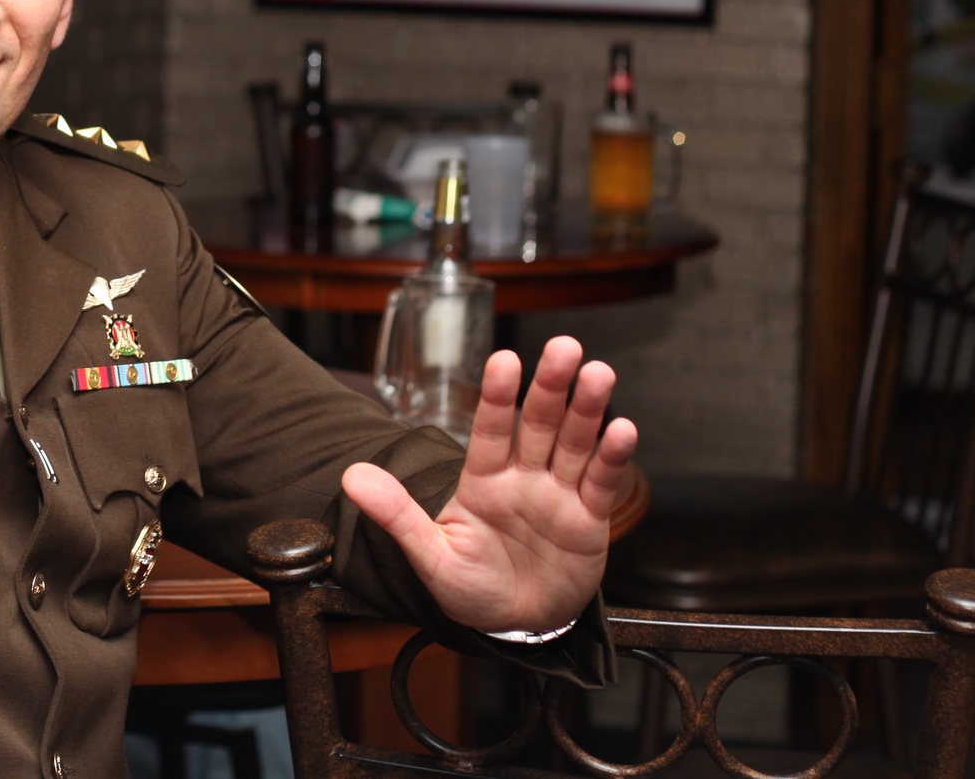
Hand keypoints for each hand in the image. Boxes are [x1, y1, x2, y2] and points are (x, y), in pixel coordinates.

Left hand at [341, 337, 636, 632]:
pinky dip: (613, 457)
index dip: (498, 396)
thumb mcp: (431, 557)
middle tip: (564, 347)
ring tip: (598, 374)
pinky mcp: (588, 520)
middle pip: (539, 423)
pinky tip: (622, 430)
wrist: (516, 627)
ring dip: (588, 409)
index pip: (490, 430)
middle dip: (550, 385)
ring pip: (575, 443)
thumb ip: (398, 516)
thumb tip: (353, 476)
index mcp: (483, 480)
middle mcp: (523, 478)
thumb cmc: (471, 590)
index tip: (504, 360)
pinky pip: (601, 483)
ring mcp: (557, 495)